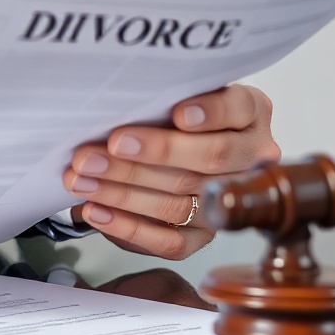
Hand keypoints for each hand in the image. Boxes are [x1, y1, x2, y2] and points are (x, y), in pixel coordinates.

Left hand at [62, 84, 278, 258]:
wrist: (162, 148)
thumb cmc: (164, 112)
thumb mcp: (169, 94)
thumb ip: (159, 99)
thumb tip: (117, 105)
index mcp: (249, 114)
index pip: (239, 109)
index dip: (211, 112)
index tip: (177, 113)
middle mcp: (250, 159)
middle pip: (211, 158)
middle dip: (156, 152)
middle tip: (111, 145)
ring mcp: (228, 201)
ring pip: (182, 199)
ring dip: (125, 190)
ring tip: (84, 177)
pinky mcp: (204, 235)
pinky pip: (171, 240)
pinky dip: (129, 226)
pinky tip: (97, 210)